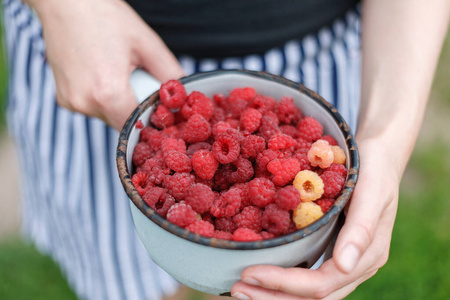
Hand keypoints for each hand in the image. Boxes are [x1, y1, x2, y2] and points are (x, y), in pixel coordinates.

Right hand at [31, 0, 183, 130]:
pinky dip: (102, 97)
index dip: (152, 120)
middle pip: (122, 124)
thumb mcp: (146, 43)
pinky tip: (102, 72)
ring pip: (107, 116)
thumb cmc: (104, 16)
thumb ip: (170, 73)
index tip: (160, 109)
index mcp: (108, 93)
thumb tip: (186, 92)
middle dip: (136, 109)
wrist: (64, 2)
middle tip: (139, 81)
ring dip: (118, 103)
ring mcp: (71, 102)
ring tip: (117, 71)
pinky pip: (92, 107)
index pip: (138, 127)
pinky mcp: (63, 98)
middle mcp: (86, 103)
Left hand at [231, 138, 399, 298]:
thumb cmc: (375, 169)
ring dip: (274, 294)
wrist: (381, 157)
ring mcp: (345, 262)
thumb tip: (345, 266)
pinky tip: (260, 273)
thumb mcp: (371, 191)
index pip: (321, 283)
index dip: (284, 283)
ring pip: (309, 293)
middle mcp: (355, 266)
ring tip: (240, 288)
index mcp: (367, 256)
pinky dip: (282, 280)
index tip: (248, 272)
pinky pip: (308, 274)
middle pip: (312, 297)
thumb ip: (361, 228)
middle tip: (236, 288)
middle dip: (272, 296)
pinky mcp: (333, 251)